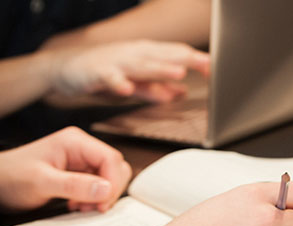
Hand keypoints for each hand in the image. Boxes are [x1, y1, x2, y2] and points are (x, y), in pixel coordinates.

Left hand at [0, 127, 130, 212]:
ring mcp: (81, 162)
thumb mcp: (41, 182)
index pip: (111, 159)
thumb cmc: (10, 177)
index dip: (112, 182)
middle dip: (108, 191)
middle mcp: (82, 149)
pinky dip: (94, 199)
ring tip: (81, 207)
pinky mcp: (79, 175)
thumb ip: (74, 185)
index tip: (102, 203)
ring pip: (109, 179)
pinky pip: (99, 187)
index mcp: (75, 142)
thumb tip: (106, 189)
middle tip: (92, 207)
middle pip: (115, 168)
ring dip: (101, 197)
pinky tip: (77, 204)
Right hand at [49, 40, 209, 102]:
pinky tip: (127, 88)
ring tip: (178, 73)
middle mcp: (132, 54)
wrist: (63, 69)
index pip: (175, 53)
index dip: (196, 59)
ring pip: (141, 65)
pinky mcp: (96, 73)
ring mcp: (115, 62)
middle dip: (186, 59)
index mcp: (144, 54)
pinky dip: (119, 82)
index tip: (216, 69)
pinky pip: (110, 78)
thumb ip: (157, 87)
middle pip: (164, 55)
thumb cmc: (102, 73)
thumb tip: (182, 92)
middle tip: (207, 65)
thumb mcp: (135, 82)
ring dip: (160, 69)